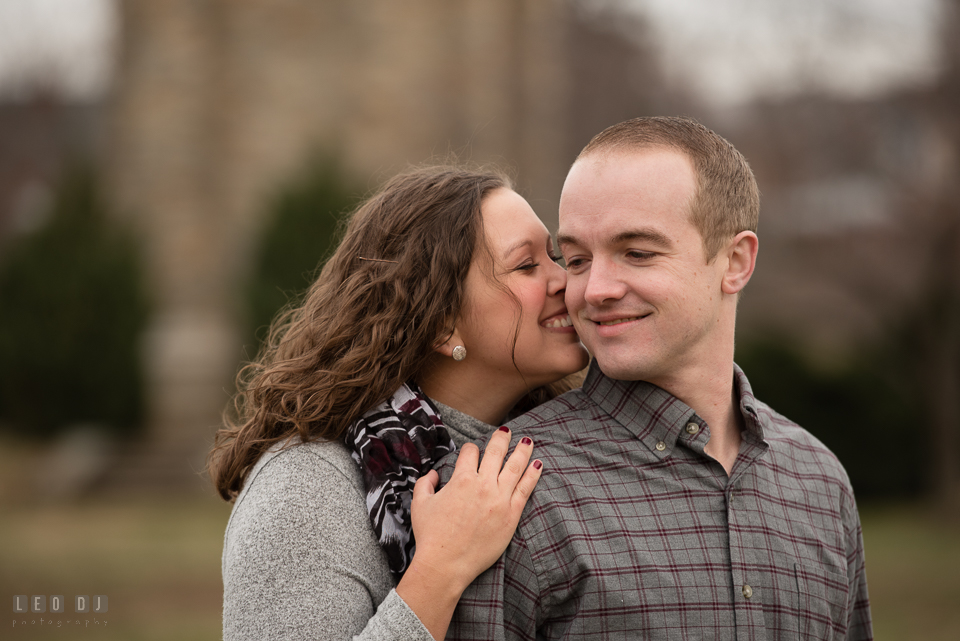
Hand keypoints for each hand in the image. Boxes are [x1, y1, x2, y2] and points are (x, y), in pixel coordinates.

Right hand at [407, 427, 541, 593]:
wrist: (446, 564)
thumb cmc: (431, 535)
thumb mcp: (420, 504)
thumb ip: (425, 483)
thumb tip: (433, 474)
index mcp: (461, 479)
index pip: (470, 452)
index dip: (470, 449)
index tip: (472, 452)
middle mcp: (483, 485)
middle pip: (496, 452)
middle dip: (501, 438)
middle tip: (506, 431)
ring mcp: (500, 499)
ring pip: (515, 466)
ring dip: (522, 451)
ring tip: (528, 441)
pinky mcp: (511, 514)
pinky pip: (526, 489)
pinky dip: (533, 475)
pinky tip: (538, 465)